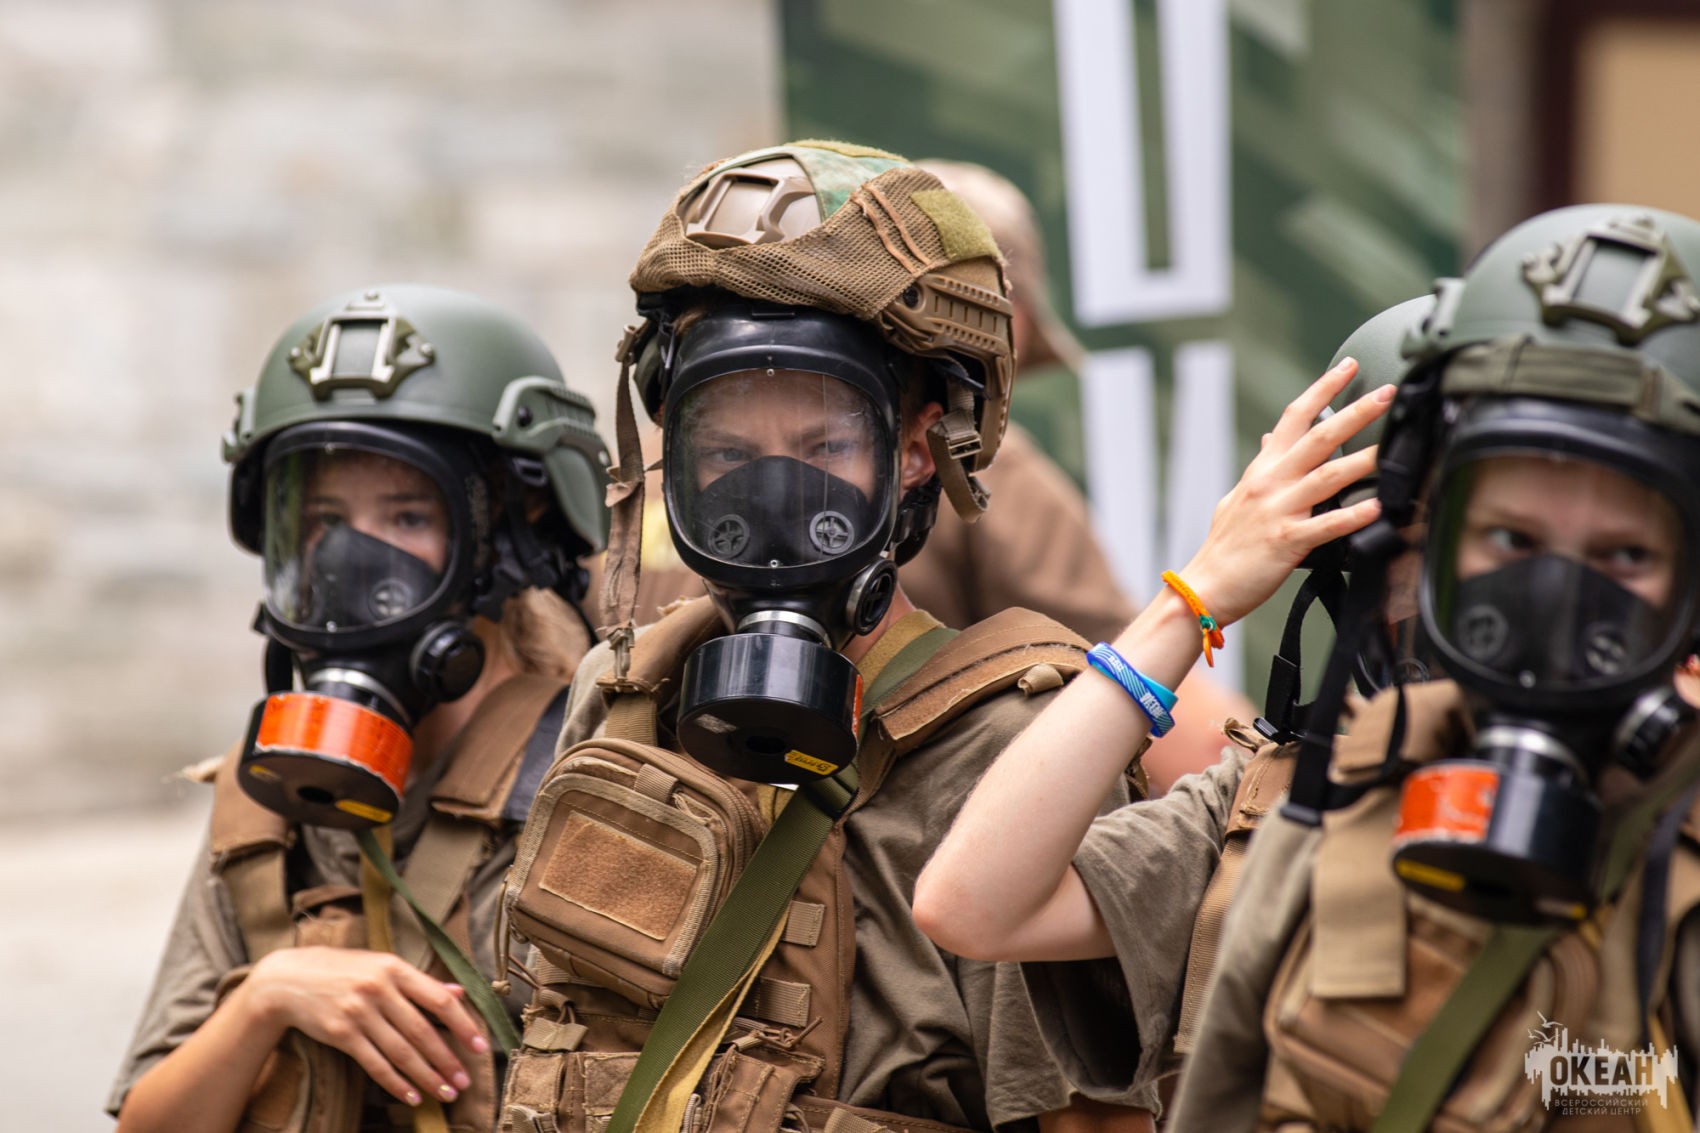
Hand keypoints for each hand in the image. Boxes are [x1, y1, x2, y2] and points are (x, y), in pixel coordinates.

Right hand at [242, 946, 488, 1106]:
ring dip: (427, 1076)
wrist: (287, 979)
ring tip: (446, 1093)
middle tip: (465, 1081)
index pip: (439, 1000)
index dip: (463, 1025)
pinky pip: (375, 1064)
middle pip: (422, 1032)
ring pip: (401, 1052)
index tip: (480, 1046)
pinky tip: (412, 1096)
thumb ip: (421, 981)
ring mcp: (359, 1013)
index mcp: (395, 968)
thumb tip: (460, 991)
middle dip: (447, 1060)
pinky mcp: (341, 1034)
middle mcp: (379, 989)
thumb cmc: (343, 969)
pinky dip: (396, 1083)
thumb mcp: (382, 964)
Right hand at [1179, 358, 1391, 625]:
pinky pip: (1325, 526)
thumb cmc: (1225, 545)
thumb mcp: (1237, 496)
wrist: (1204, 584)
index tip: (1348, 366)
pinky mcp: (1286, 542)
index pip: (1293, 417)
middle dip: (1355, 412)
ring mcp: (1278, 510)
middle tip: (1387, 393)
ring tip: (1393, 448)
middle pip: (1318, 437)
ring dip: (1363, 460)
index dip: (1322, 389)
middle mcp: (1271, 483)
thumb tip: (1269, 438)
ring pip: (1327, 477)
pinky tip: (1375, 508)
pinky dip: (1351, 516)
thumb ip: (1260, 467)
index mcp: (1263, 469)